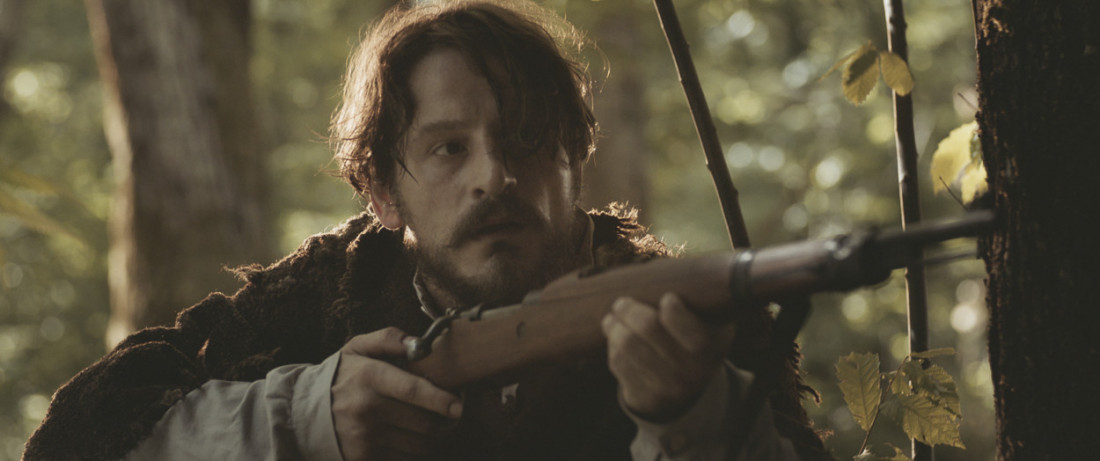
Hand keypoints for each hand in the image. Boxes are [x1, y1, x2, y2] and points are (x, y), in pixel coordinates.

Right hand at [332, 327, 462, 459]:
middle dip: (442, 420)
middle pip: (423, 422)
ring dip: (430, 436)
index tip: (458, 405)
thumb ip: (389, 339)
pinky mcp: (364, 457)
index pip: (413, 390)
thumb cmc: (340, 376)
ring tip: (429, 424)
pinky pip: (404, 457)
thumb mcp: (357, 348)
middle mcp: (367, 409)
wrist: (301, 413)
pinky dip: (412, 449)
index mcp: (369, 377)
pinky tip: (408, 436)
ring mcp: (365, 437)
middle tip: (450, 413)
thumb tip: (421, 343)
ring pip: (418, 444)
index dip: (441, 399)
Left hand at [601, 292, 736, 419]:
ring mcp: (668, 387)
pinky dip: (612, 344)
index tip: (667, 298)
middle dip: (629, 307)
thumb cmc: (692, 335)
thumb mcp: (707, 318)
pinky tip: (615, 335)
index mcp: (713, 346)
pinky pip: (617, 362)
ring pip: (626, 344)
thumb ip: (693, 292)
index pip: (691, 329)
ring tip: (613, 315)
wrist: (683, 386)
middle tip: (623, 301)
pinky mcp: (645, 396)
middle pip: (648, 327)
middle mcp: (694, 371)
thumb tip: (659, 256)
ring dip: (614, 324)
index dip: (673, 310)